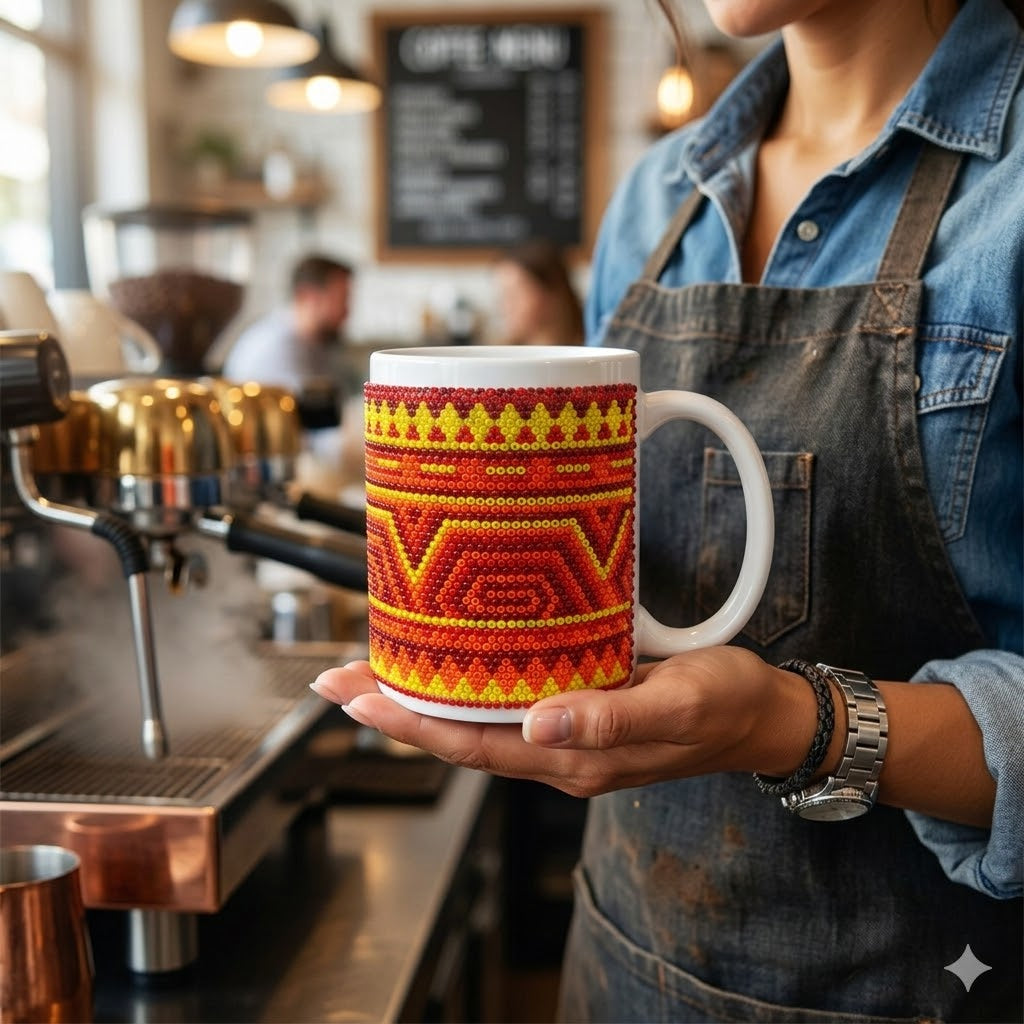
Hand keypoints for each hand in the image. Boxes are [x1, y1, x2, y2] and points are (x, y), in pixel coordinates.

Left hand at [311, 647, 817, 796]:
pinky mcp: (578, 714)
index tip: (355, 698)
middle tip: (337, 679)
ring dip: (422, 698)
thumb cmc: (725, 704)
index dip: (410, 722)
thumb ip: (611, 720)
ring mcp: (565, 736)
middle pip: (459, 735)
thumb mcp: (679, 704)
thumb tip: (538, 724)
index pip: (472, 743)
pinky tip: (448, 667)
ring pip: (477, 722)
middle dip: (395, 710)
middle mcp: (558, 752)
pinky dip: (465, 688)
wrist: (761, 714)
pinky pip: (506, 706)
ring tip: (373, 672)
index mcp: (574, 757)